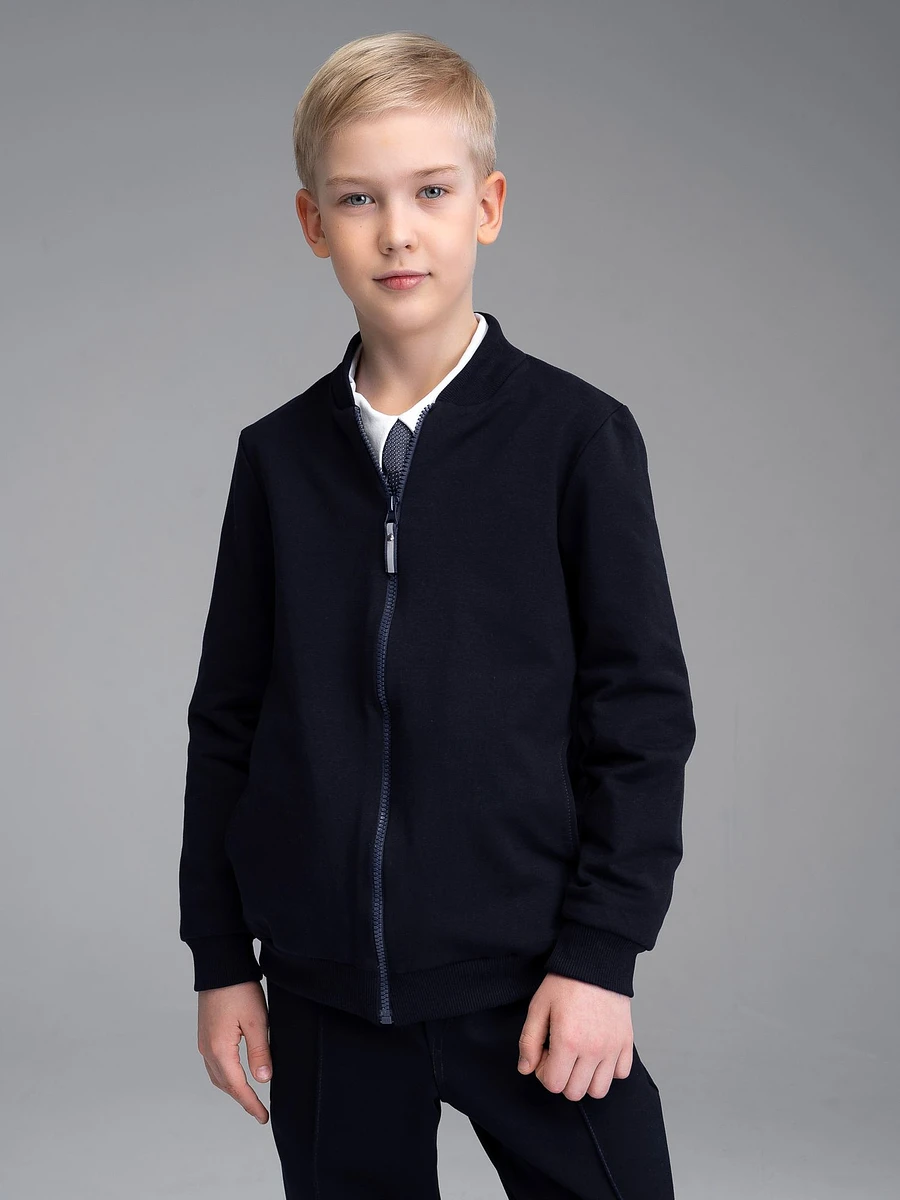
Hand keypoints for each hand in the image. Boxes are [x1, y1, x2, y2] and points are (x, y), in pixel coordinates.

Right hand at [197, 979, 271, 1123]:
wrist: (220, 966)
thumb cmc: (239, 989)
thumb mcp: (257, 1021)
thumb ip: (260, 1052)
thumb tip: (263, 1080)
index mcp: (220, 1050)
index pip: (237, 1087)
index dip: (251, 1104)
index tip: (263, 1117)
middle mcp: (207, 1050)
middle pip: (225, 1085)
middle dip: (242, 1099)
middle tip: (259, 1111)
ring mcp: (204, 1042)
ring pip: (217, 1076)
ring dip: (233, 1089)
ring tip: (250, 1097)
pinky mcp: (206, 1034)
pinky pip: (214, 1064)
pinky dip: (225, 1076)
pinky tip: (236, 1074)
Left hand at [517, 972, 633, 1099]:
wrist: (595, 960)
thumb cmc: (565, 982)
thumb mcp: (538, 1007)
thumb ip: (528, 1041)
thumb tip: (525, 1069)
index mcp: (568, 1041)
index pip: (553, 1084)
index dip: (543, 1072)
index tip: (543, 1053)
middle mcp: (593, 1050)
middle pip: (575, 1092)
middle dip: (562, 1078)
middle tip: (559, 1054)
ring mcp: (613, 1048)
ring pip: (599, 1090)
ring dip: (585, 1080)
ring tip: (578, 1057)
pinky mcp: (626, 1042)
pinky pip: (621, 1073)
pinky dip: (609, 1070)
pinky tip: (597, 1053)